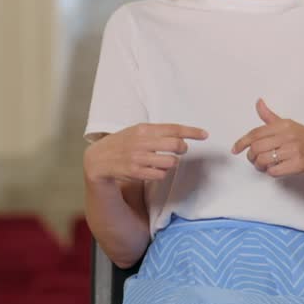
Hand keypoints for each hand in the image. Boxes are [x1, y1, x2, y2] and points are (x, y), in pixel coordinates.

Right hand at [84, 123, 207, 183]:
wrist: (99, 158)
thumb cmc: (123, 143)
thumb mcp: (137, 131)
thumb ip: (157, 132)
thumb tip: (181, 135)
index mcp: (144, 129)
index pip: (174, 128)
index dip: (192, 131)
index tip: (205, 134)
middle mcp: (142, 142)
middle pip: (176, 145)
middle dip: (182, 149)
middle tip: (180, 150)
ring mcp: (139, 157)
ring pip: (170, 162)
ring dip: (172, 163)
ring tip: (165, 161)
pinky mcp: (136, 172)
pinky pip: (160, 175)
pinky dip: (161, 173)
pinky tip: (155, 170)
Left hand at [231, 98, 303, 176]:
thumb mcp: (290, 124)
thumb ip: (270, 117)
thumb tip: (258, 102)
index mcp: (284, 125)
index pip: (255, 133)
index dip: (242, 142)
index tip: (236, 149)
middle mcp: (288, 136)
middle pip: (256, 148)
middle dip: (251, 156)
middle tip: (254, 159)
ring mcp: (293, 150)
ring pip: (263, 160)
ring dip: (259, 166)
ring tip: (264, 165)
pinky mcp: (298, 164)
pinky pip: (274, 171)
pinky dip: (270, 172)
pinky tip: (275, 169)